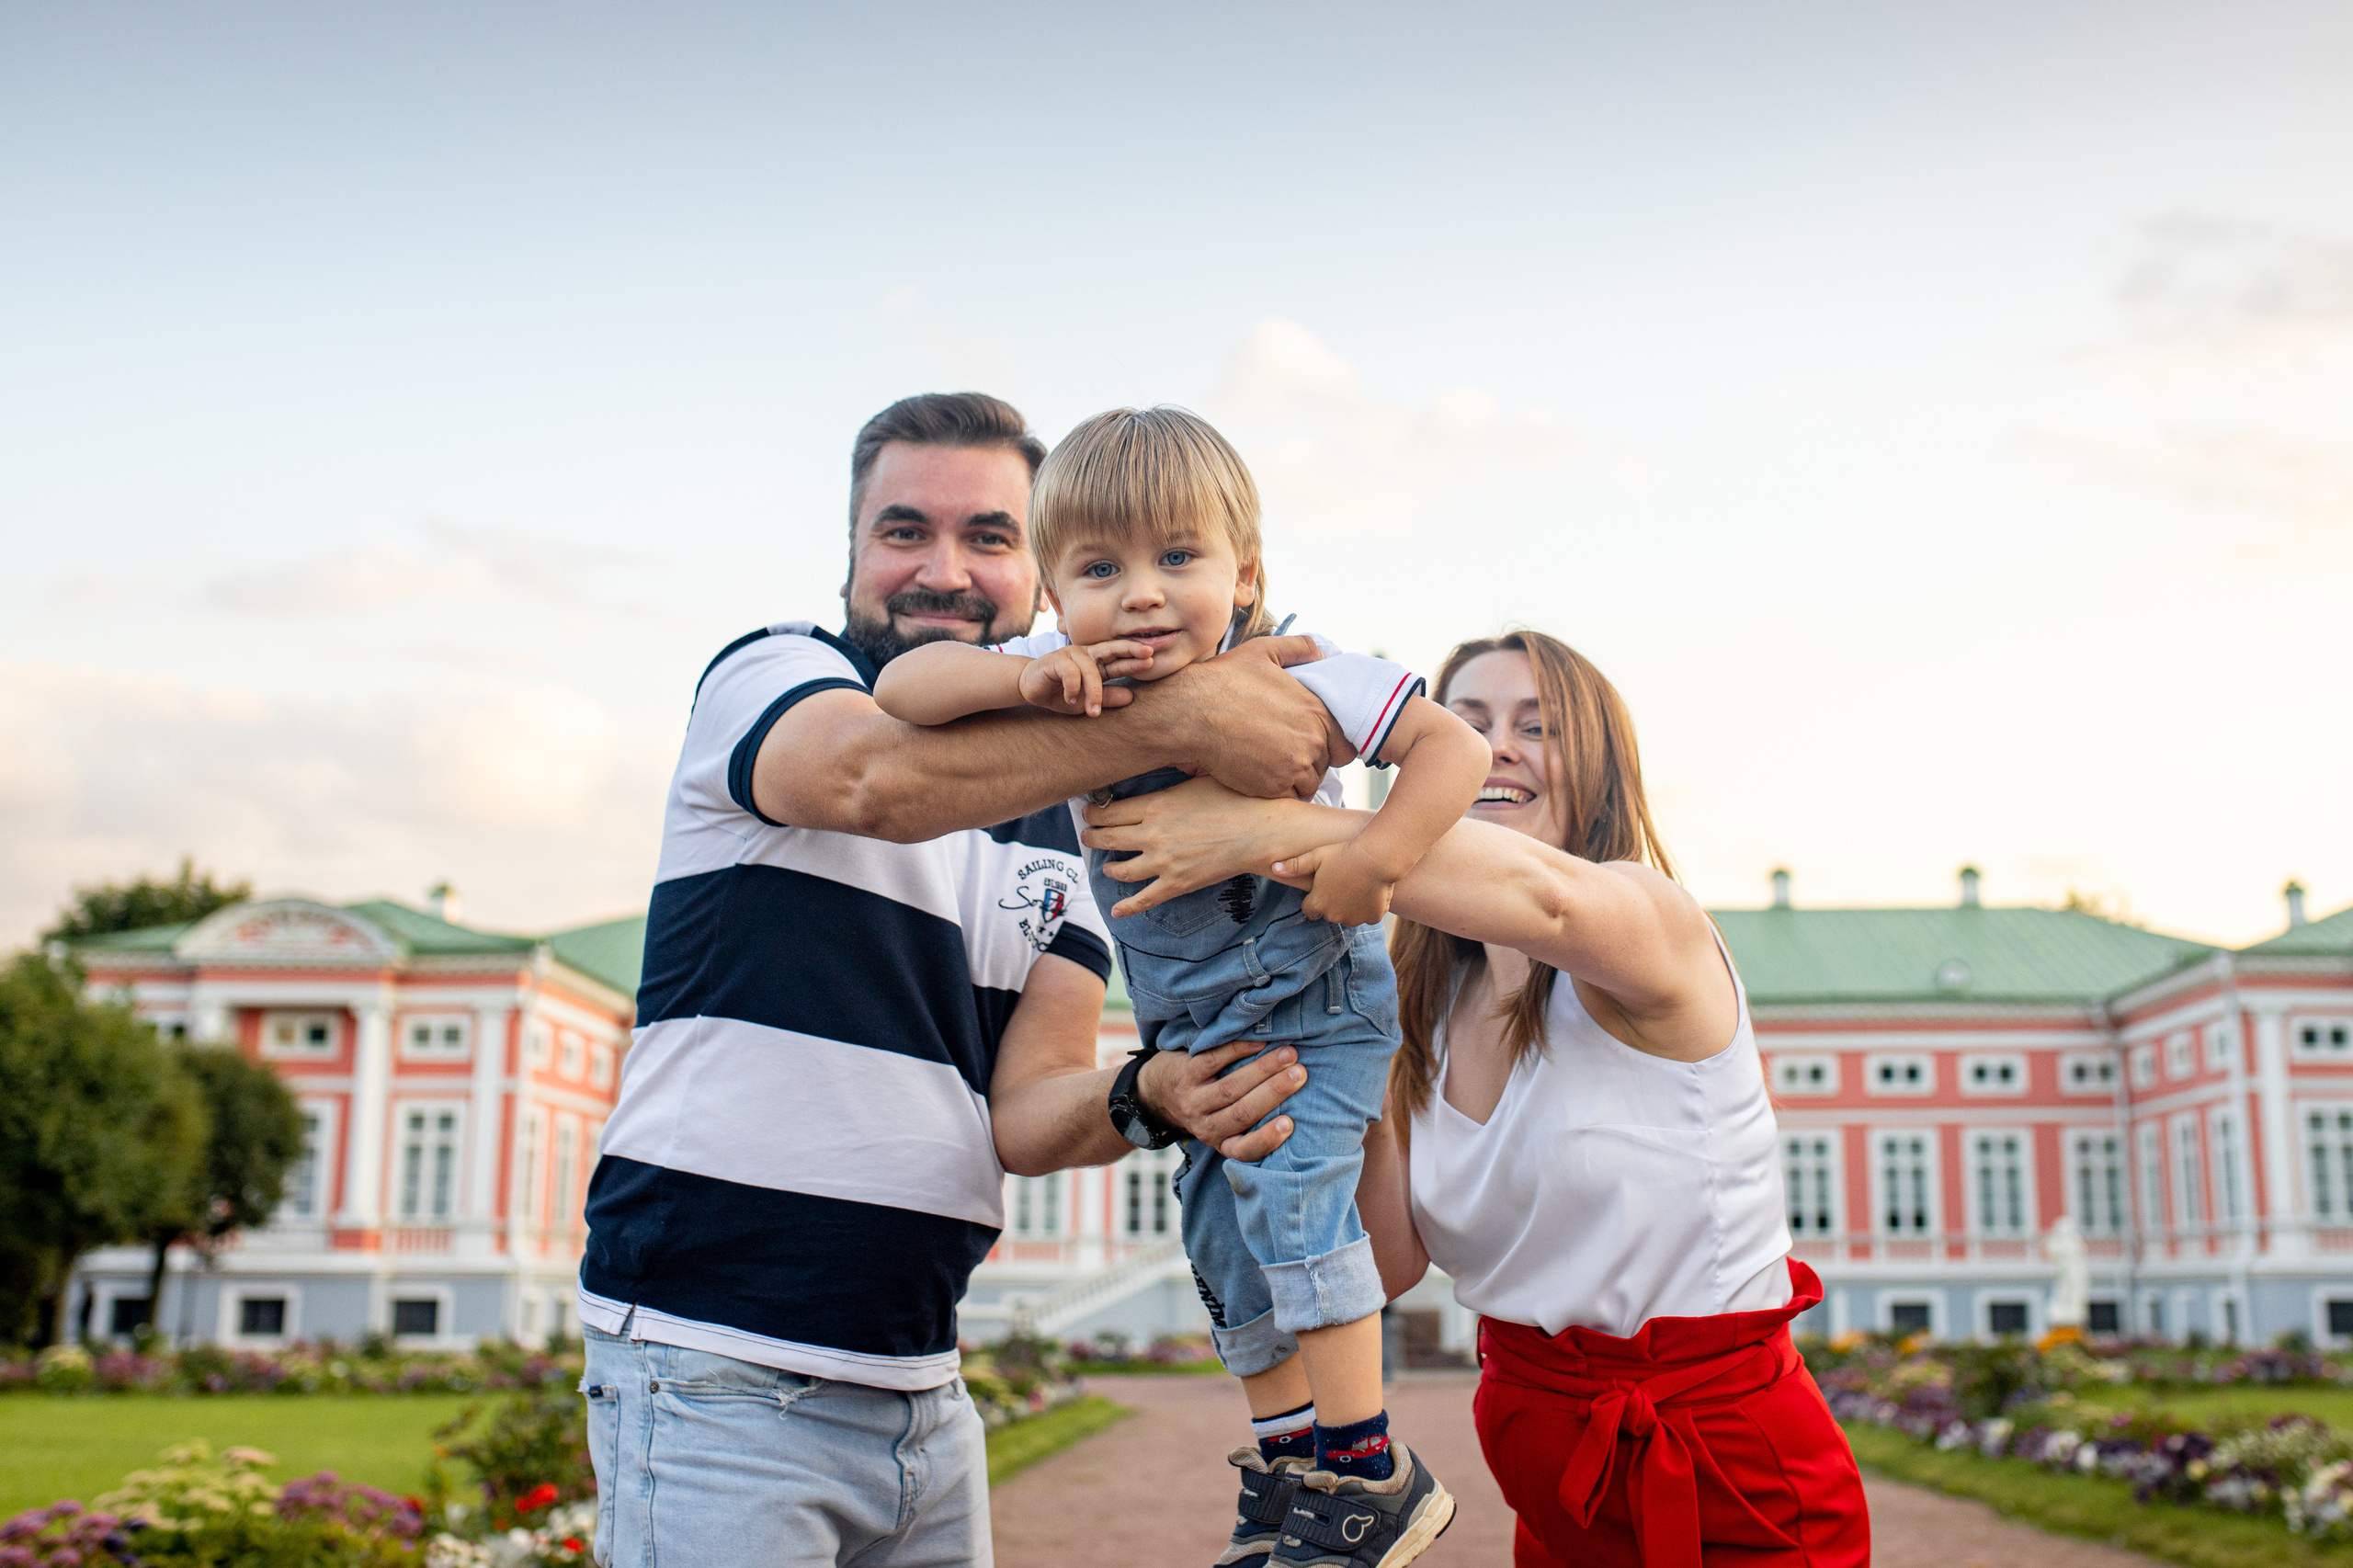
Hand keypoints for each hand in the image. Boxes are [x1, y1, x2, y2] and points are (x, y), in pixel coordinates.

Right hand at [1019, 640, 1154, 716]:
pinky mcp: (1055, 660)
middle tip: (1148, 656)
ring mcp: (1071, 655)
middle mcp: (1087, 654)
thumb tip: (1131, 698)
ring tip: (1092, 712)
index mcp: (1097, 662)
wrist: (1030, 688)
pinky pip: (1071, 673)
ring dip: (1093, 693)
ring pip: (1091, 670)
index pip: (1119, 658)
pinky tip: (1070, 699)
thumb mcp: (1087, 701)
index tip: (1152, 659)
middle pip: (1111, 649)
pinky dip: (1073, 688)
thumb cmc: (1061, 693)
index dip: (1134, 657)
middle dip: (1130, 651)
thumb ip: (1107, 698)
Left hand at [1083, 776, 1315, 917]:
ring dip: (1108, 868)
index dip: (1095, 813)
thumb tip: (1162, 761)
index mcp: (1155, 805)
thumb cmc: (1233, 799)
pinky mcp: (1177, 883)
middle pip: (1109, 838)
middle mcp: (1153, 834)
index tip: (1089, 812)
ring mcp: (1163, 861)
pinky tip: (1117, 910)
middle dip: (1093, 837)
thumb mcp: (1197, 780)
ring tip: (1106, 866)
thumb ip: (1171, 780)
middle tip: (1088, 835)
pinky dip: (1128, 906)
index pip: (1110, 812)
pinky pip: (1145, 898)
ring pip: (1121, 869)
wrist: (1258, 830)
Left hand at [1135, 1038, 1306, 1161]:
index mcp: (1221, 1141)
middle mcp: (1205, 1126)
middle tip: (1301, 1073)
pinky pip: (1213, 1060)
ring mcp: (1193, 1100)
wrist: (1157, 1092)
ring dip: (1262, 1069)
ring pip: (1230, 1088)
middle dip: (1274, 1092)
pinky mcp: (1184, 1074)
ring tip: (1288, 1054)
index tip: (1289, 1123)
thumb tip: (1301, 1102)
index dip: (1267, 1139)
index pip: (1244, 1150)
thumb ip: (1253, 1119)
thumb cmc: (1207, 1106)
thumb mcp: (1223, 1124)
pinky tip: (1259, 1041)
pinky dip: (1238, 1050)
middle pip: (1242, 1112)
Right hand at [1142, 634, 1332, 799]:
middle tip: (1282, 751)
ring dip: (1294, 777)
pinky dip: (1277, 790)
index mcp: (1316, 710)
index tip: (1311, 742)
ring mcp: (1294, 767)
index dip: (1329, 744)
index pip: (1344, 742)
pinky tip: (1259, 774)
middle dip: (1309, 760)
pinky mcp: (1273, 787)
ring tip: (1269, 762)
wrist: (1191, 713)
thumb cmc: (1224, 680)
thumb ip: (1300, 648)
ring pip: (1308, 783)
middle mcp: (1312, 740)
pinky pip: (1288, 797)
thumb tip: (1323, 654)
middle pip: (1326, 763)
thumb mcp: (1263, 651)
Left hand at [1298, 841, 1394, 926]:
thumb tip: (1273, 868)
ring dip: (1351, 906)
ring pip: (1349, 915)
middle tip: (1342, 882)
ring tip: (1357, 885)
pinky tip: (1371, 890)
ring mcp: (1354, 918)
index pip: (1309, 910)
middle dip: (1333, 902)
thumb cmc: (1343, 853)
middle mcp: (1334, 916)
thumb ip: (1294, 866)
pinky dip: (1369, 907)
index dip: (1315, 899)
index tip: (1322, 887)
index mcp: (1317, 904)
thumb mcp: (1315, 857)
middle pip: (1330, 913)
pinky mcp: (1372, 918)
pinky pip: (1368, 915)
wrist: (1376, 858)